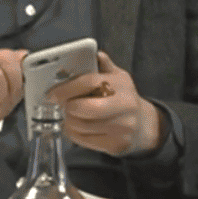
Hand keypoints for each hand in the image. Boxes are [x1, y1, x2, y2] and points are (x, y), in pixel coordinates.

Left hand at [46, 51, 167, 156]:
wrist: (144, 125)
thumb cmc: (125, 99)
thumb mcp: (119, 78)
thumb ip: (103, 66)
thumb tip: (94, 54)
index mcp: (122, 85)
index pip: (89, 82)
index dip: (66, 88)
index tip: (53, 93)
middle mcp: (124, 106)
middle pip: (84, 108)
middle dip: (68, 107)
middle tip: (64, 105)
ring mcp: (121, 127)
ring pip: (79, 126)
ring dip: (68, 121)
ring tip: (71, 116)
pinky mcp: (115, 144)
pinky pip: (83, 140)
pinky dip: (74, 134)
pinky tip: (78, 127)